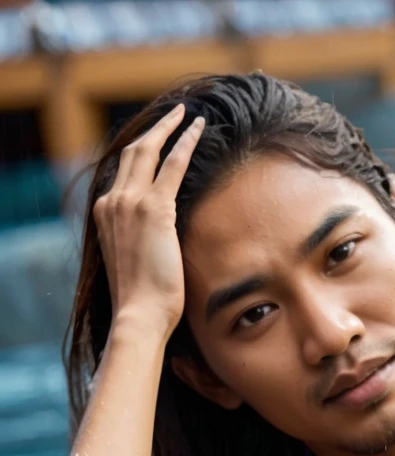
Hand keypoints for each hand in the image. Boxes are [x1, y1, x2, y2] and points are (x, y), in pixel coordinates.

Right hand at [92, 104, 204, 341]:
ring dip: (170, 128)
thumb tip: (163, 237)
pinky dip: (186, 143)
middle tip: (174, 113)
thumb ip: (143, 240)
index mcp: (105, 213)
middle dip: (154, 129)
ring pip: (150, 150)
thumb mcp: (137, 261)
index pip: (123, 171)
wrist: (139, 313)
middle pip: (132, 152)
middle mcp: (112, 201)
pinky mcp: (154, 209)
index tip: (156, 138)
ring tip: (189, 114)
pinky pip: (172, 165)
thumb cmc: (143, 299)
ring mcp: (130, 203)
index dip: (140, 151)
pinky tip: (199, 130)